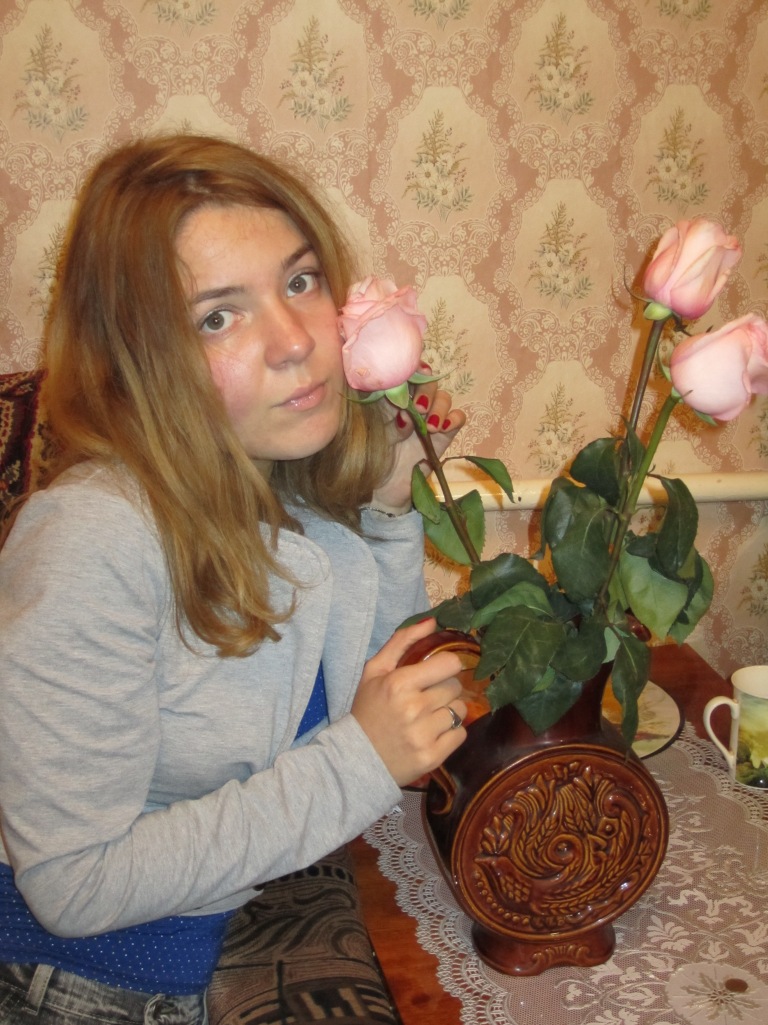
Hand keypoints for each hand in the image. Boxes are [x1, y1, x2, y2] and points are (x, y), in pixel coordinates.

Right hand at [351, 618, 466, 785]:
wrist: (357, 758)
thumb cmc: (368, 709)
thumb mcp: (375, 670)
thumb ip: (403, 641)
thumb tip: (433, 621)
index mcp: (399, 683)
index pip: (449, 664)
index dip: (446, 666)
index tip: (437, 672)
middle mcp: (414, 708)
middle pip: (455, 687)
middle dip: (444, 690)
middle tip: (426, 698)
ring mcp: (424, 735)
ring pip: (460, 711)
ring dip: (448, 711)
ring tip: (428, 717)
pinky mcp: (433, 757)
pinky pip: (460, 734)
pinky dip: (450, 733)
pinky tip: (431, 734)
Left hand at [370, 366, 466, 514]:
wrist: (381, 492)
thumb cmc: (370, 461)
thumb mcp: (373, 439)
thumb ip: (389, 424)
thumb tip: (405, 415)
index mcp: (390, 398)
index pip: (405, 373)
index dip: (411, 369)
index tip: (408, 377)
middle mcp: (411, 405)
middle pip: (428, 381)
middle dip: (425, 391)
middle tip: (417, 408)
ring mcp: (429, 420)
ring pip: (443, 398)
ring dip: (438, 407)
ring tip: (430, 426)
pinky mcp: (443, 436)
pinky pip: (457, 418)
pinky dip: (454, 418)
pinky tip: (443, 428)